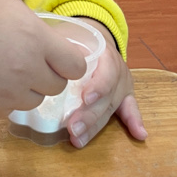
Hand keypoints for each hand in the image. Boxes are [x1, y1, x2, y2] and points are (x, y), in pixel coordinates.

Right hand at [0, 0, 86, 118]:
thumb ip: (35, 29)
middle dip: (46, 75)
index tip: (58, 57)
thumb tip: (48, 44)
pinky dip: (2, 99)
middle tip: (27, 61)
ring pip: (33, 101)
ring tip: (4, 70)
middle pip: (57, 87)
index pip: (76, 67)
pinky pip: (7, 110)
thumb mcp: (10, 5)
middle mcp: (27, 71)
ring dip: (25, 89)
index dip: (69, 62)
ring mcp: (6, 94)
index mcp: (36, 41)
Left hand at [65, 20, 146, 147]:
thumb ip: (57, 48)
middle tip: (72, 128)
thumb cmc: (75, 39)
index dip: (98, 86)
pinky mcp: (123, 97)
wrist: (94, 37)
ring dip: (95, 127)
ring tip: (78, 139)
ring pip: (109, 109)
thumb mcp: (67, 37)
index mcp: (104, 55)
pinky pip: (130, 109)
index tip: (85, 98)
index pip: (106, 72)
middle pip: (106, 97)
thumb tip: (37, 61)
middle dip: (89, 115)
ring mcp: (121, 86)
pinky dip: (134, 121)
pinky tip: (139, 135)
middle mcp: (117, 72)